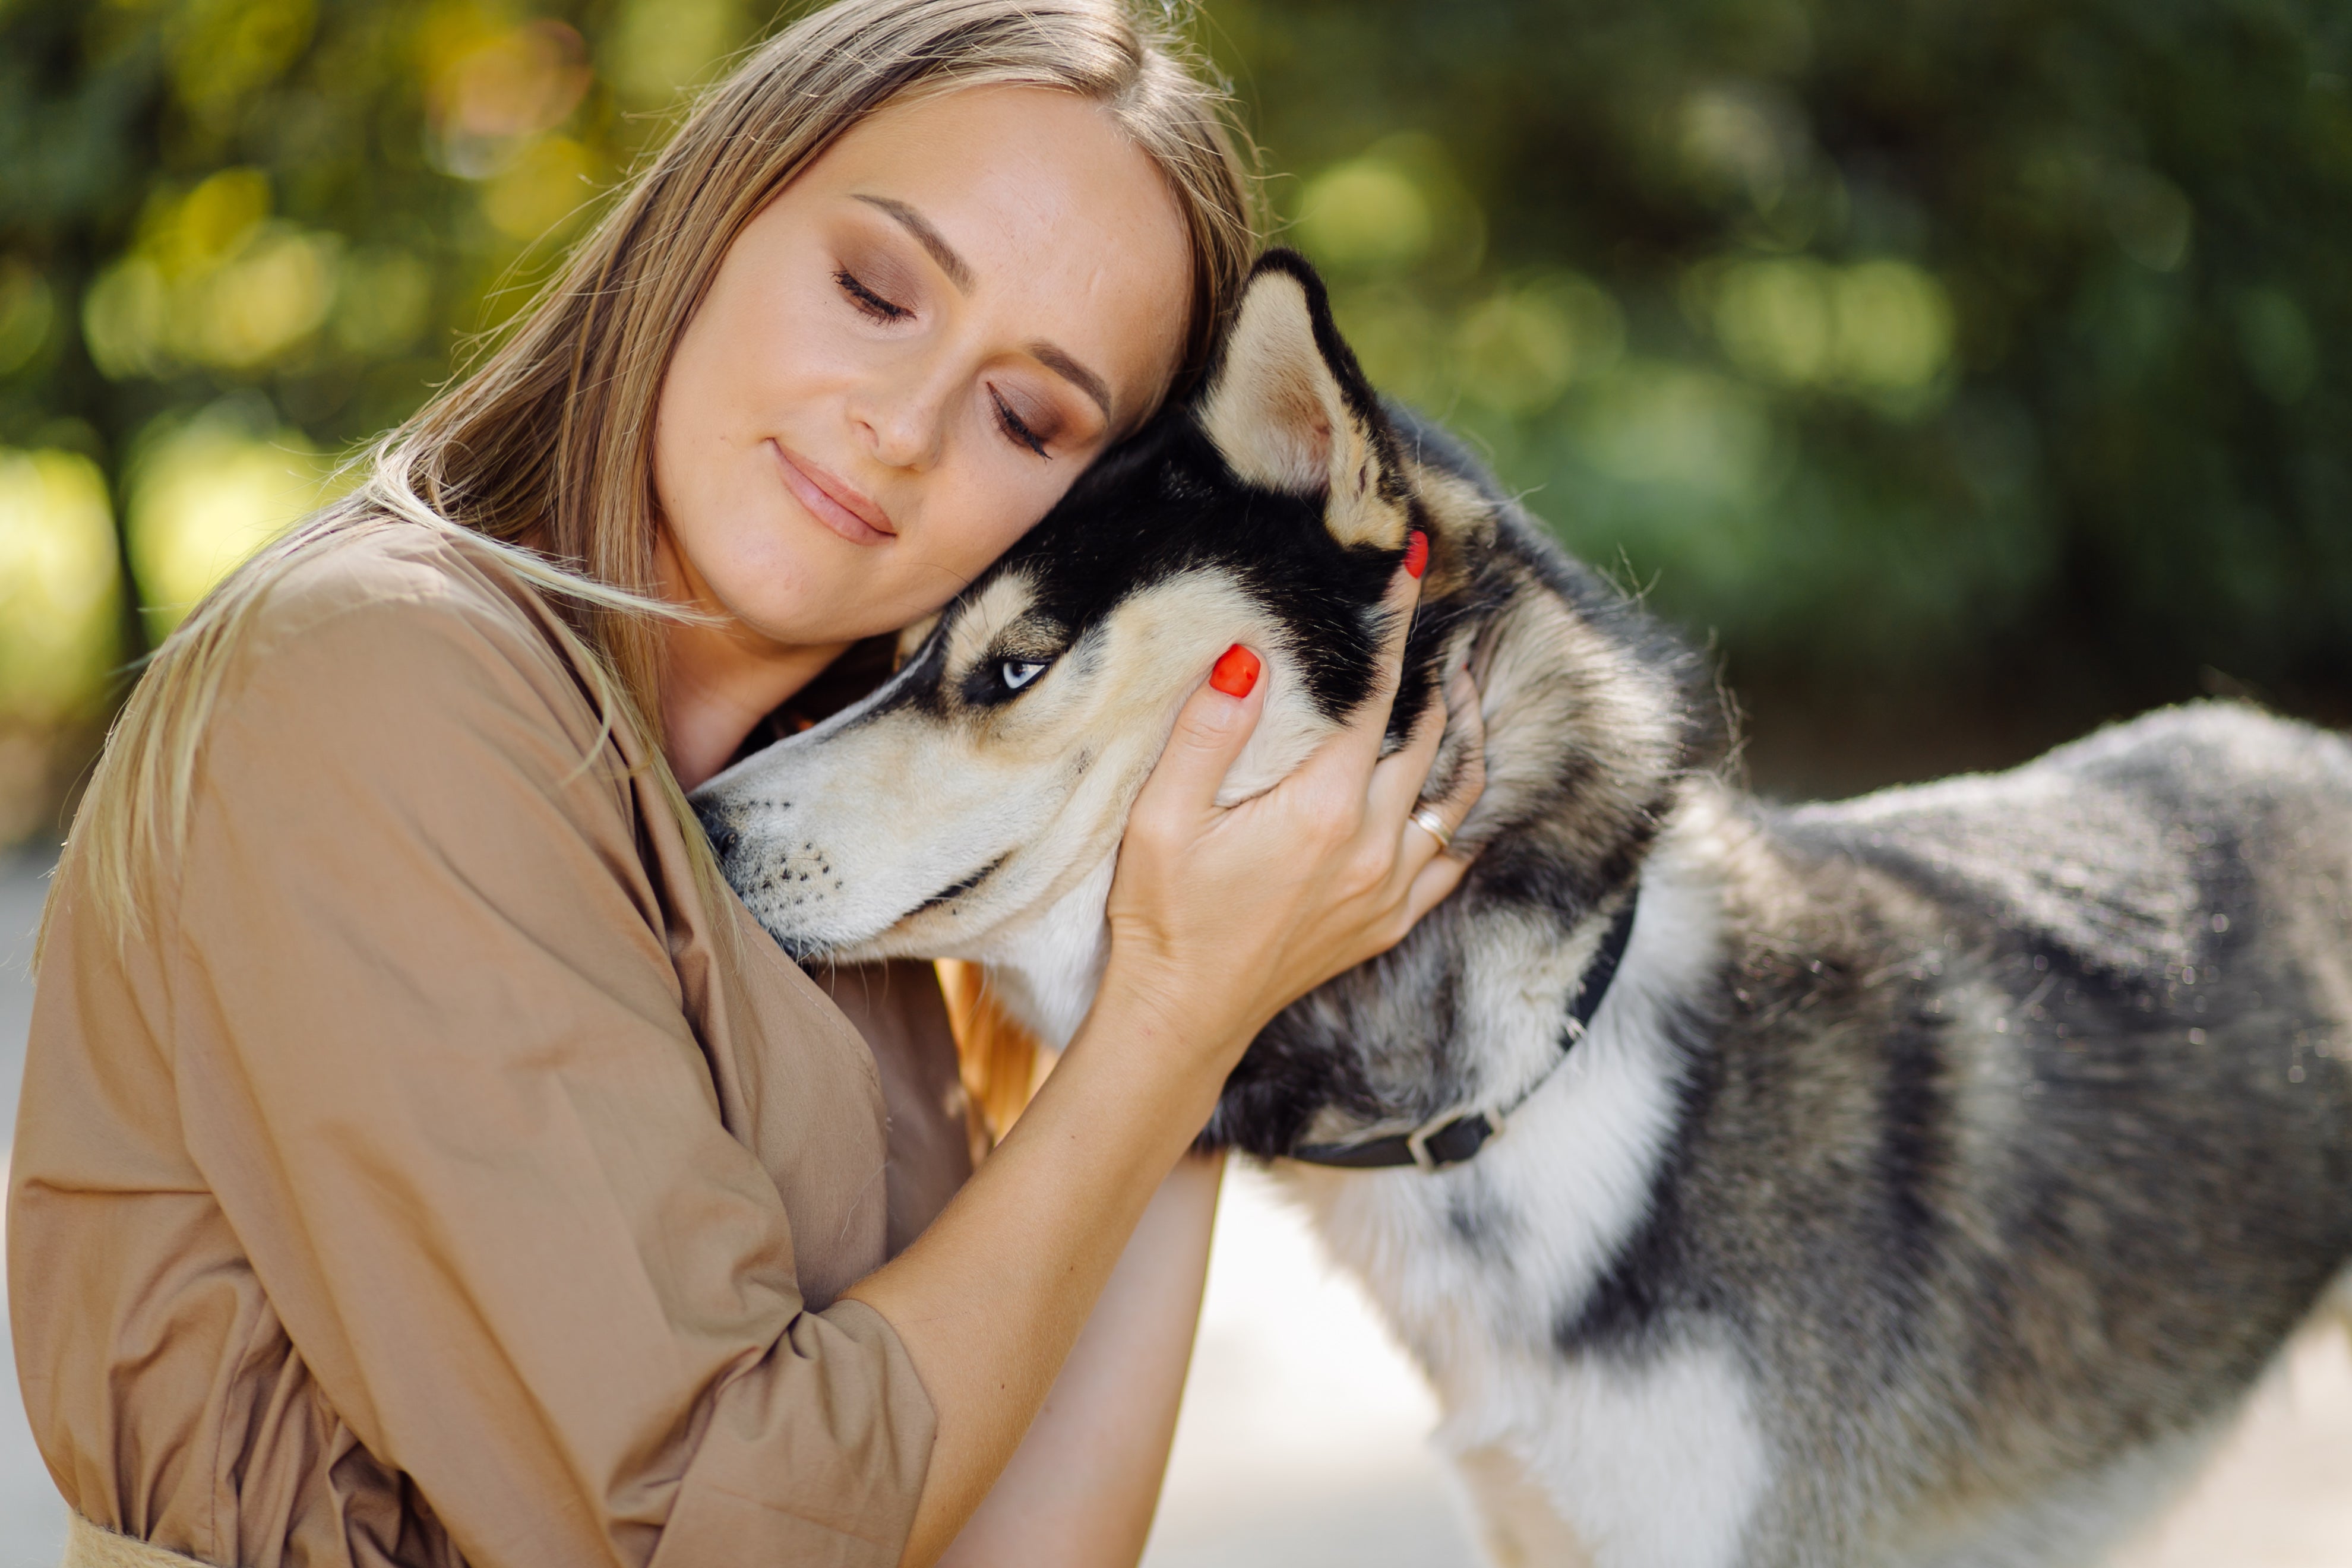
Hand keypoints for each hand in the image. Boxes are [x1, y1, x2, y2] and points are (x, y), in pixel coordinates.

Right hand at [1100, 543, 1486, 1074]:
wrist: (1181, 1018)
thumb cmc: (1163, 916)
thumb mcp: (1162, 818)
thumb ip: (1209, 733)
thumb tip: (1252, 656)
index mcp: (1322, 806)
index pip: (1379, 693)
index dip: (1398, 624)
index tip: (1415, 566)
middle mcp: (1372, 844)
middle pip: (1427, 737)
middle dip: (1437, 673)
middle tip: (1442, 624)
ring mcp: (1388, 888)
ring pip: (1452, 797)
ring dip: (1459, 740)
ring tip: (1461, 693)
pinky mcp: (1387, 922)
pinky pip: (1450, 860)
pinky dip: (1461, 819)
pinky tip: (1459, 796)